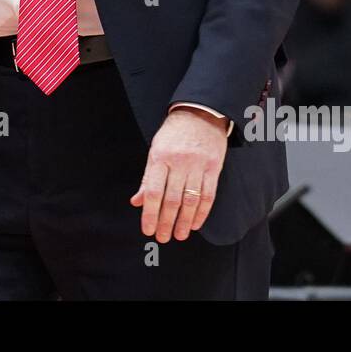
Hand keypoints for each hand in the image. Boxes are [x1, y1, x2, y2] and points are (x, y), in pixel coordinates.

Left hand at [130, 107, 228, 242]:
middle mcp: (179, 162)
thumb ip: (147, 178)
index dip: (150, 214)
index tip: (148, 230)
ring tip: (179, 235)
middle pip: (171, 199)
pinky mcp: (213, 167)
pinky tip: (195, 224)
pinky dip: (202, 212)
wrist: (199, 113)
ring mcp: (197, 165)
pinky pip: (208, 195)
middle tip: (162, 238)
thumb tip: (137, 202)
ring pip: (190, 200)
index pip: (154, 192)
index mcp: (160, 157)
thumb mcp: (155, 150)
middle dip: (166, 222)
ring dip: (184, 222)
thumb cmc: (173, 134)